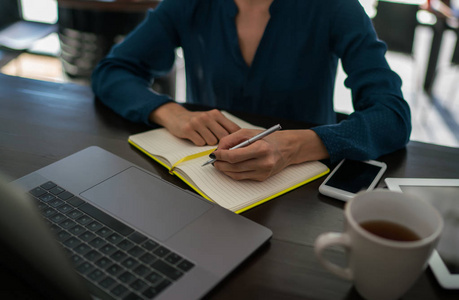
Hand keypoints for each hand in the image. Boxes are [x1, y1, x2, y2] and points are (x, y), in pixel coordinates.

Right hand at [149, 103, 239, 145]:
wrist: (176, 116)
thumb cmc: (197, 121)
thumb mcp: (211, 119)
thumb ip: (223, 126)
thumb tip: (239, 140)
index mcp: (216, 114)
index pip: (233, 128)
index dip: (235, 139)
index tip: (234, 145)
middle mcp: (208, 117)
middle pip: (223, 137)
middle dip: (221, 143)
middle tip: (216, 144)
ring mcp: (197, 122)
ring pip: (212, 142)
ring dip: (208, 144)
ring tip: (203, 137)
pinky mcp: (188, 129)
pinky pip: (200, 143)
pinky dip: (199, 143)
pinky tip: (195, 137)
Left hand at [213, 129, 329, 180]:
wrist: (288, 148)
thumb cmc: (268, 139)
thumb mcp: (249, 132)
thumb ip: (231, 139)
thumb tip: (218, 149)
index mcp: (261, 148)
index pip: (235, 156)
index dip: (221, 156)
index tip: (214, 153)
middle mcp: (264, 162)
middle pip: (234, 167)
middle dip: (220, 164)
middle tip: (213, 160)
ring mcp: (263, 172)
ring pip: (237, 174)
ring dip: (224, 170)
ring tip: (218, 164)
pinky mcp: (262, 178)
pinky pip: (242, 177)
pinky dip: (233, 173)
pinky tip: (228, 167)